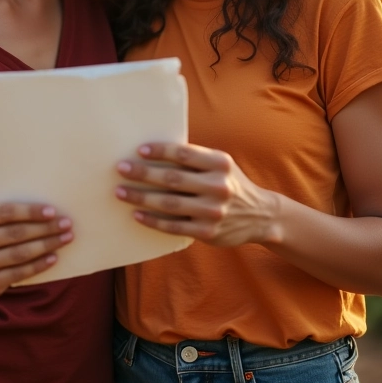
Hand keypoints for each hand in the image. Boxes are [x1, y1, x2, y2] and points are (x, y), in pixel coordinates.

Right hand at [0, 203, 72, 296]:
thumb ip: (6, 213)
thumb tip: (47, 211)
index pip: (5, 212)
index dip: (30, 211)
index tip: (52, 211)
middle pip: (15, 233)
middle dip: (45, 228)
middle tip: (66, 224)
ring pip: (20, 253)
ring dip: (47, 245)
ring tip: (65, 238)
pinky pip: (20, 273)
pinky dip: (39, 265)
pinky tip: (53, 257)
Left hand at [115, 142, 280, 246]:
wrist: (260, 216)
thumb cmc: (231, 183)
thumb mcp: (221, 165)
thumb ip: (196, 160)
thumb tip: (154, 152)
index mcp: (220, 164)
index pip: (184, 154)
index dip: (160, 151)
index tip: (139, 150)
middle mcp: (218, 186)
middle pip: (172, 179)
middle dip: (143, 173)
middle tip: (121, 169)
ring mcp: (213, 211)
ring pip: (169, 203)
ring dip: (141, 197)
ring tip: (121, 191)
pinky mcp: (208, 232)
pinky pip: (174, 226)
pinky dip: (153, 220)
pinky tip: (136, 214)